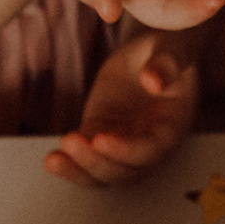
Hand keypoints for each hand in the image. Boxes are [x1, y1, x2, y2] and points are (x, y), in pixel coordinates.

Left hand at [45, 27, 200, 185]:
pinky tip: (52, 160)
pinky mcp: (100, 135)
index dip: (125, 150)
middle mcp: (149, 145)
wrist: (151, 54)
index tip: (100, 139)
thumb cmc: (167, 51)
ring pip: (103, 173)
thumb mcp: (171, 50)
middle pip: (124, 171)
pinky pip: (86, 159)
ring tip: (54, 161)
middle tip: (71, 141)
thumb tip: (154, 80)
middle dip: (96, 162)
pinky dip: (70, 164)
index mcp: (171, 128)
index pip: (149, 151)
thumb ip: (167, 65)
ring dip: (79, 171)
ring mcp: (123, 144)